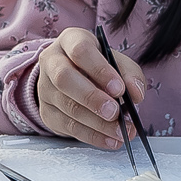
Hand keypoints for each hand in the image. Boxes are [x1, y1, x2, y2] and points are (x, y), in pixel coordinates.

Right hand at [36, 27, 147, 148]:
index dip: (99, 70)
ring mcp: (45, 88)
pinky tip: (110, 140)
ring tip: (120, 131)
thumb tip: (135, 94)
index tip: (119, 89)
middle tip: (115, 112)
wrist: (74, 77)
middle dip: (92, 98)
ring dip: (96, 123)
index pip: (80, 51)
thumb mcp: (117, 61)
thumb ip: (130, 74)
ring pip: (67, 106)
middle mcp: (52, 61)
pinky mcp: (47, 112)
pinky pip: (67, 127)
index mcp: (70, 41)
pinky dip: (92, 136)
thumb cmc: (98, 66)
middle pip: (65, 78)